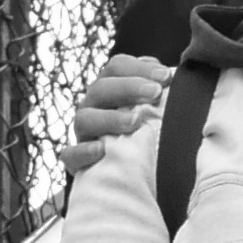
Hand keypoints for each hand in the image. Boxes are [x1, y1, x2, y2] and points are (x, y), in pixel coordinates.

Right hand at [66, 51, 168, 177]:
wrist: (131, 176)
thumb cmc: (147, 136)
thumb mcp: (155, 110)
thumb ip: (159, 90)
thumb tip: (172, 75)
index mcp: (110, 88)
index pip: (117, 66)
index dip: (140, 68)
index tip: (166, 77)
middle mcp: (93, 107)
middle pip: (101, 88)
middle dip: (129, 87)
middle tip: (155, 93)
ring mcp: (83, 133)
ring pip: (84, 119)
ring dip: (110, 118)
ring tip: (135, 122)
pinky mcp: (76, 161)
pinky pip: (70, 154)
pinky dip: (83, 151)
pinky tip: (100, 150)